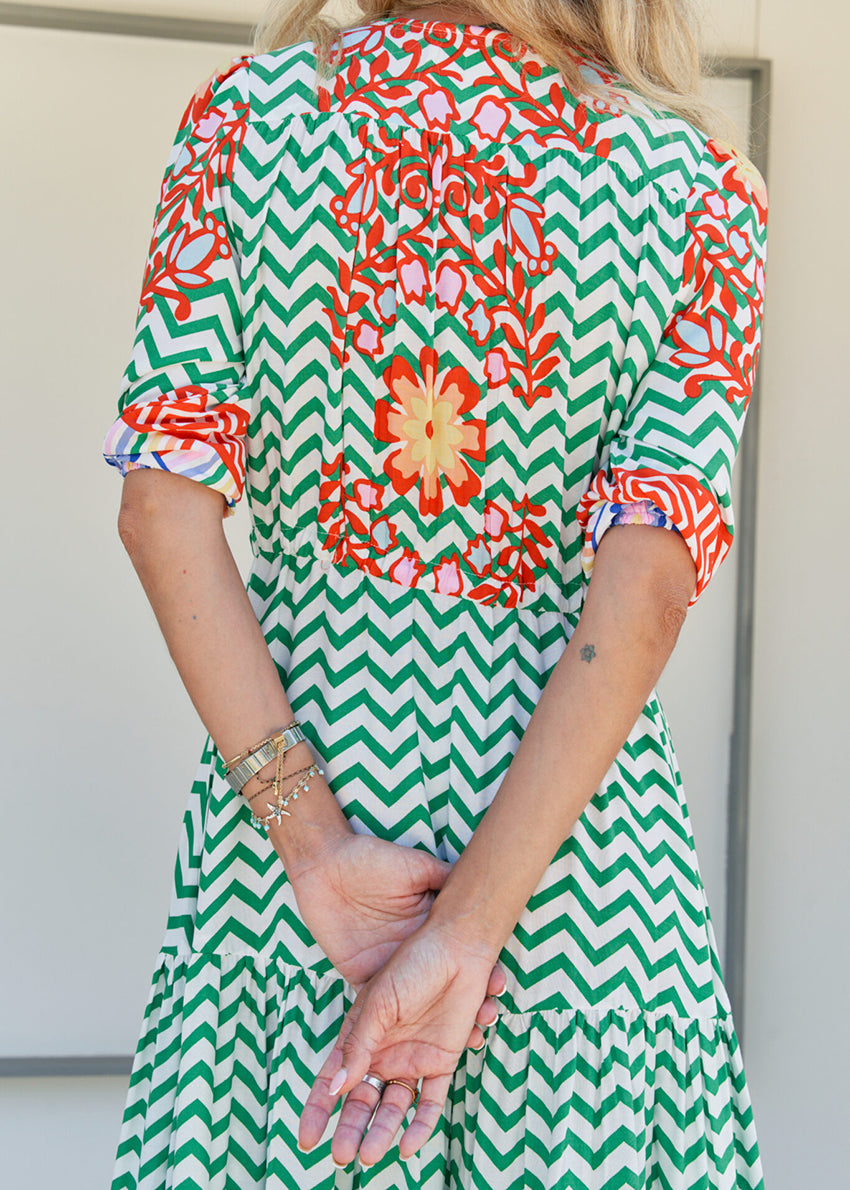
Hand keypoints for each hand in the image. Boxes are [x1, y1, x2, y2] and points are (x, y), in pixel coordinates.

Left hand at [288, 831, 504, 1028]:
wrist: (325, 864)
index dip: (479, 972)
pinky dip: (395, 1033)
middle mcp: (410, 953)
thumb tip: (476, 882)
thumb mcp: (416, 867)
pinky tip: (420, 1047)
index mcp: (426, 926)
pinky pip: (379, 1014)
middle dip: (469, 1005)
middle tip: (489, 1016)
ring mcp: (386, 969)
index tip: (497, 983)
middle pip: (443, 988)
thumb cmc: (371, 859)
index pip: (458, 956)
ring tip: (468, 1035)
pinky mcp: (362, 976)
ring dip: (439, 1026)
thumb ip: (443, 877)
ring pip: (417, 1008)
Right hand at [297, 922, 501, 1167]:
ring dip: (381, 1132)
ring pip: (393, 1107)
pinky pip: (430, 1102)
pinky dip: (420, 1125)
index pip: (332, 1078)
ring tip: (370, 1157)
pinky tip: (409, 1146)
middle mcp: (383, 1051)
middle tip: (340, 1156)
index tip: (306, 1138)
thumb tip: (335, 1088)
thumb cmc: (412, 965)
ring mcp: (412, 1058)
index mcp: (360, 1035)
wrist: (457, 949)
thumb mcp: (377, 1003)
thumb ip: (358, 1046)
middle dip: (349, 1129)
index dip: (317, 1108)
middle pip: (361, 1100)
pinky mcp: (442, 1061)